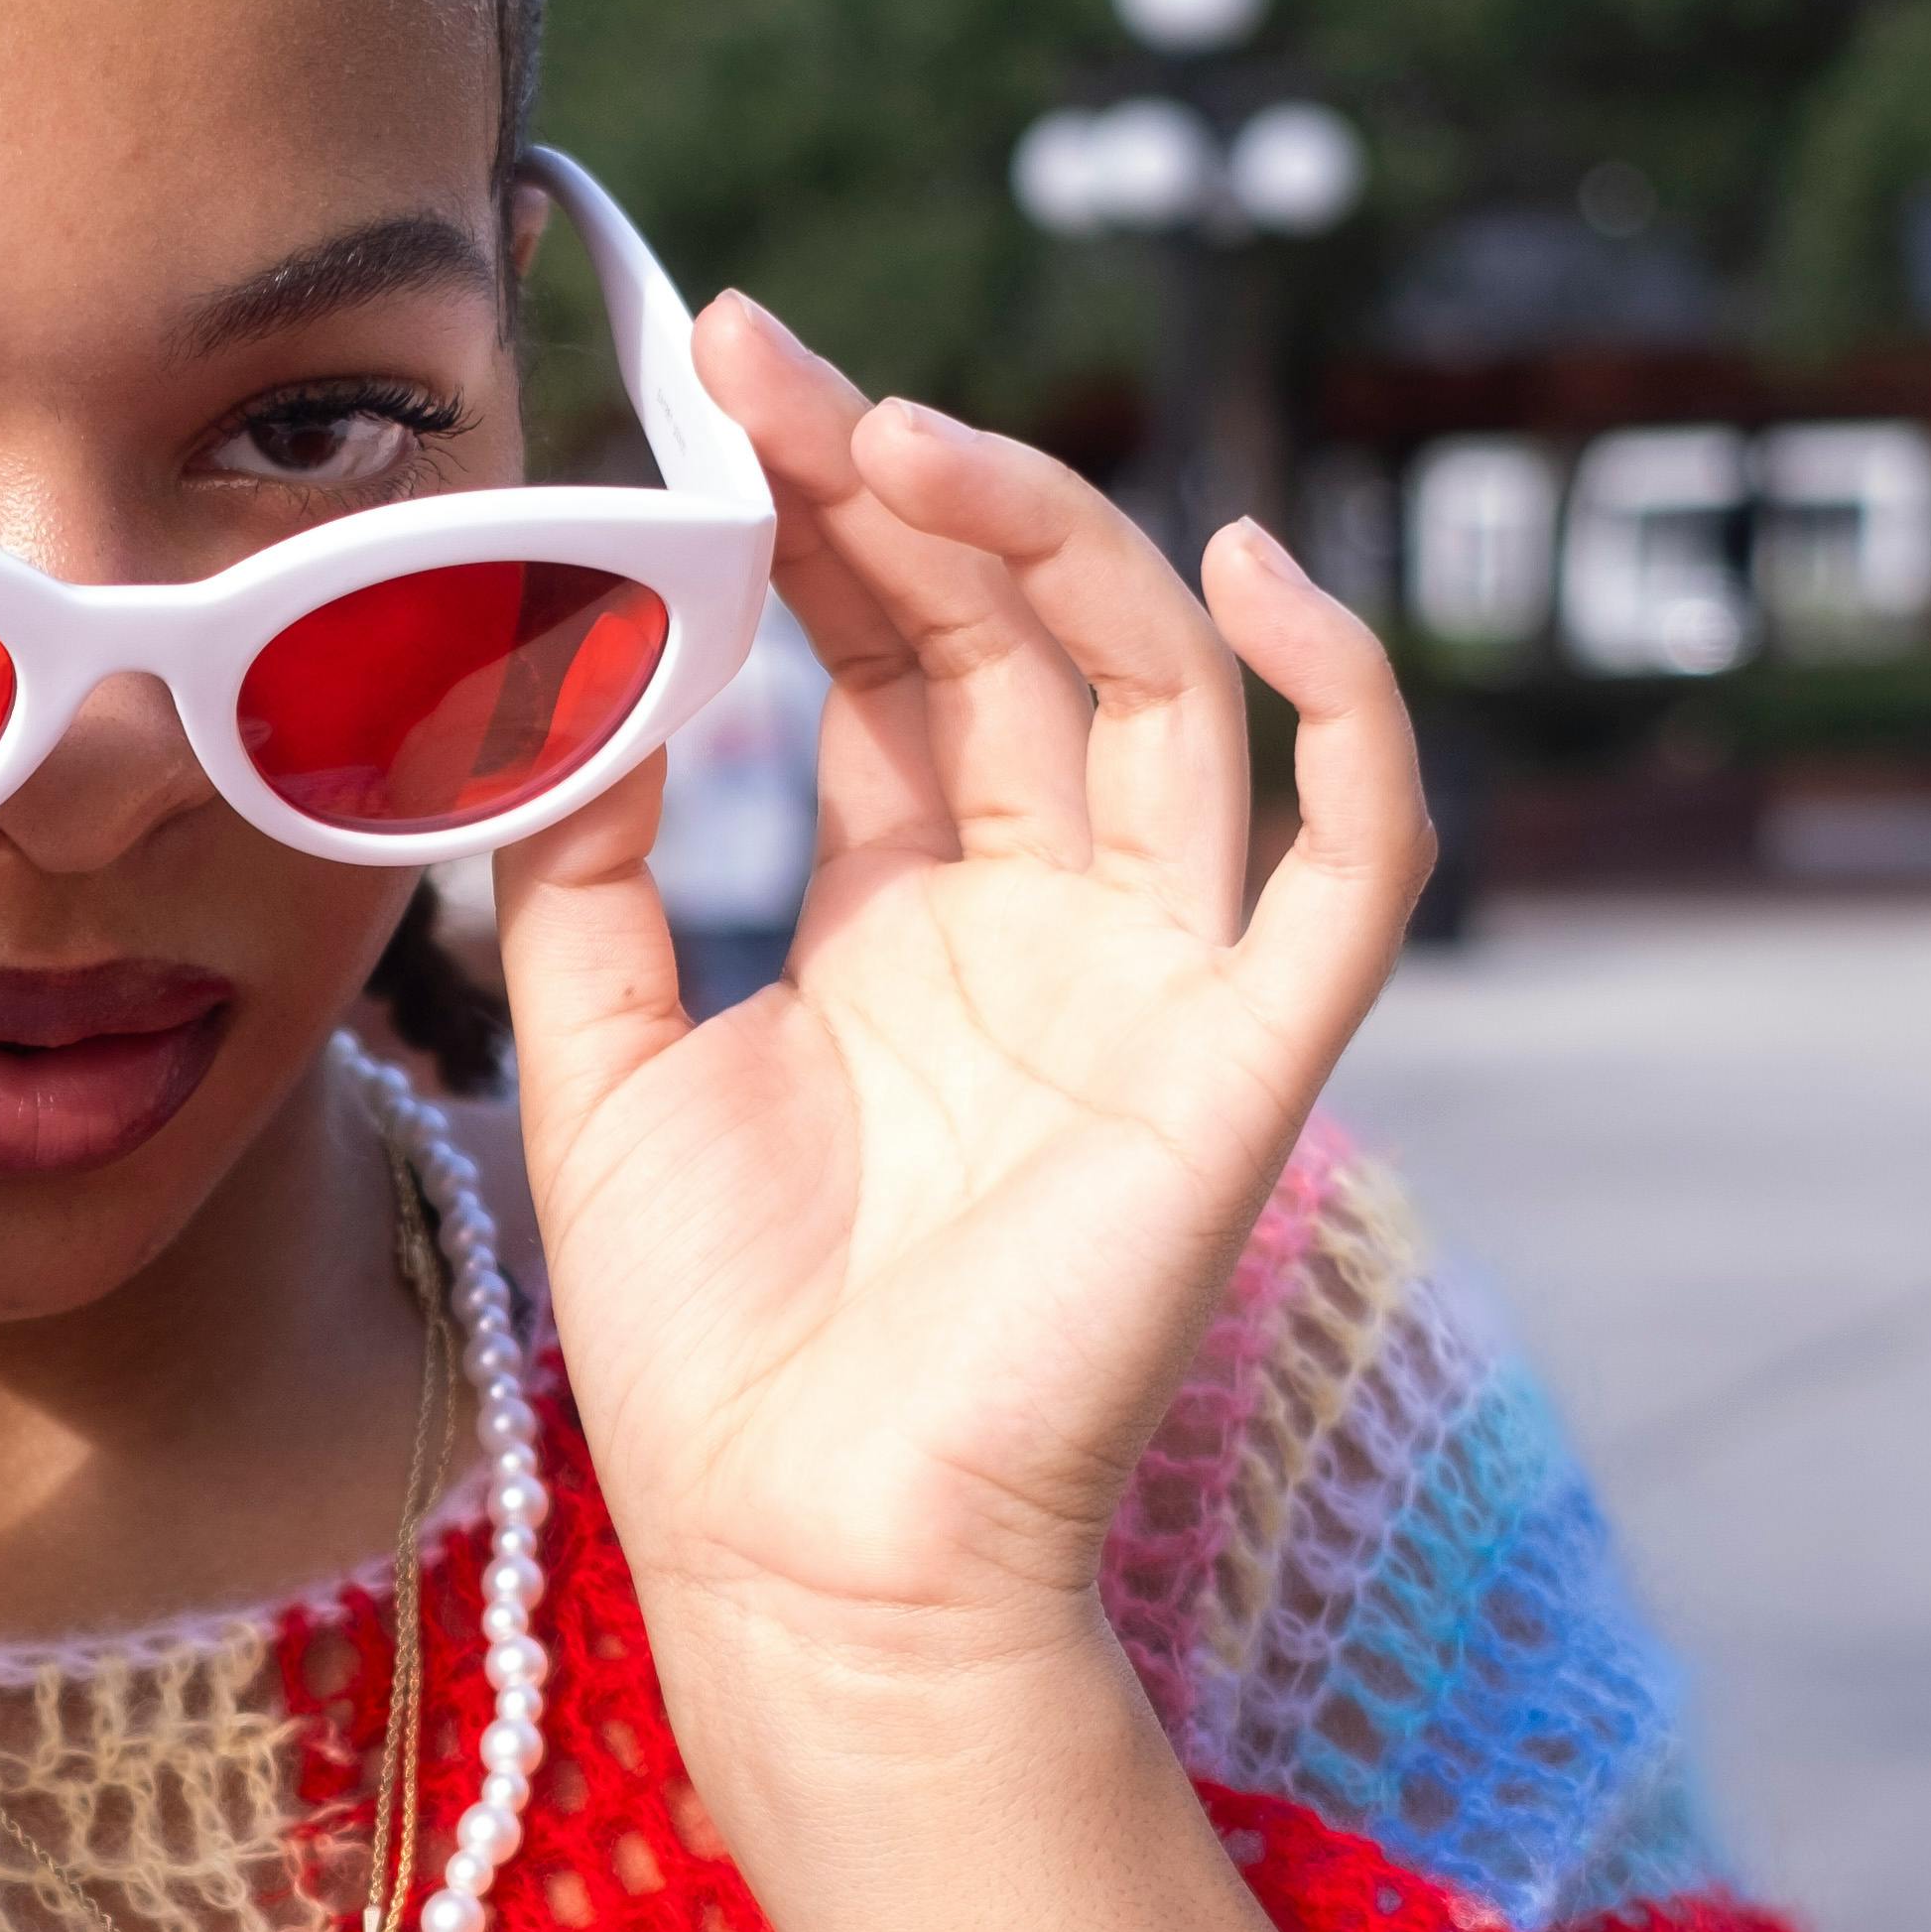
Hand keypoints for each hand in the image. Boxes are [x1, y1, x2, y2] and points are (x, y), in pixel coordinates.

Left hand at [497, 297, 1431, 1823]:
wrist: (793, 1562)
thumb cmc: (707, 1352)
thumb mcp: (597, 1060)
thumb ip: (587, 865)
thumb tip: (581, 665)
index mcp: (906, 921)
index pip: (891, 655)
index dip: (816, 514)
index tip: (710, 385)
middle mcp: (1042, 925)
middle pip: (1010, 636)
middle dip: (898, 486)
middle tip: (768, 369)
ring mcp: (1153, 983)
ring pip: (1158, 691)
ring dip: (1053, 537)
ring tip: (907, 436)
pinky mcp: (1242, 1064)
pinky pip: (1349, 859)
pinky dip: (1340, 705)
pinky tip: (1242, 568)